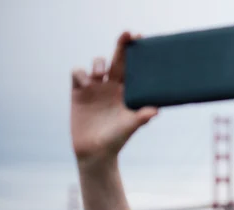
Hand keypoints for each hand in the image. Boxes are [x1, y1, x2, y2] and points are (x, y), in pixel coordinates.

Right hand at [70, 32, 157, 165]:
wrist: (95, 152)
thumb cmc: (116, 140)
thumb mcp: (129, 127)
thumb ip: (141, 117)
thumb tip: (156, 110)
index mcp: (127, 91)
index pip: (132, 67)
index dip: (135, 53)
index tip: (140, 40)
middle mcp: (112, 86)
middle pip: (116, 59)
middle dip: (122, 45)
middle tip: (127, 34)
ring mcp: (95, 88)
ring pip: (96, 64)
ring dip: (98, 64)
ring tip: (99, 74)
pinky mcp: (79, 92)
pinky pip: (78, 73)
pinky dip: (80, 74)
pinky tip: (85, 83)